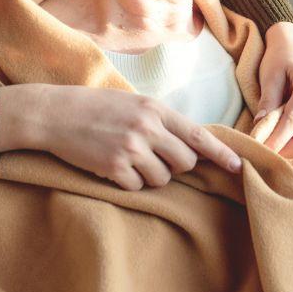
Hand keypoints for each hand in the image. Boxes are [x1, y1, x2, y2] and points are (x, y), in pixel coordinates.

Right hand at [0, 83, 240, 190]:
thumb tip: (192, 146)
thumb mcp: (134, 104)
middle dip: (176, 167)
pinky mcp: (113, 167)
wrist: (54, 114)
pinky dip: (128, 183)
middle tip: (155, 159)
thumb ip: (161, 121)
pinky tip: (111, 167)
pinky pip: (136, 187)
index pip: (198, 135)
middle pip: (185, 163)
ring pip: (161, 179)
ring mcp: (130, 148)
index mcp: (155, 109)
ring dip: (149, 176)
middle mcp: (147, 128)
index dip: (221, 154)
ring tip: (128, 160)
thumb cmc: (96, 108)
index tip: (237, 167)